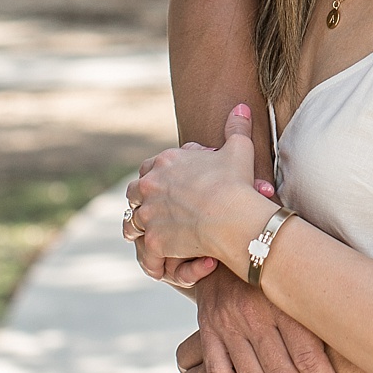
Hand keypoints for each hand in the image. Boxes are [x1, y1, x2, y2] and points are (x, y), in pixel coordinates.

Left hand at [126, 105, 267, 267]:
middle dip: (141, 201)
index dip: (155, 177)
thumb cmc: (236, 182)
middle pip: (134, 193)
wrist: (233, 216)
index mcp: (165, 162)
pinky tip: (160, 265)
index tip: (164, 186)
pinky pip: (147, 254)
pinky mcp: (154, 241)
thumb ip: (236, 127)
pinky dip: (152, 261)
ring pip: (133, 223)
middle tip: (153, 211)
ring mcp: (149, 214)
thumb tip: (240, 106)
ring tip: (150, 236)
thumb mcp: (238, 149)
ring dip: (140, 229)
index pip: (149, 168)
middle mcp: (150, 186)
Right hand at [183, 269, 346, 372]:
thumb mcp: (301, 278)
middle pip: (282, 372)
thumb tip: (359, 337)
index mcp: (285, 300)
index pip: (308, 355)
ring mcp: (229, 323)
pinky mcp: (208, 329)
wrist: (231, 239)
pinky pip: (220, 371)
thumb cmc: (279, 266)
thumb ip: (320, 306)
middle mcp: (255, 313)